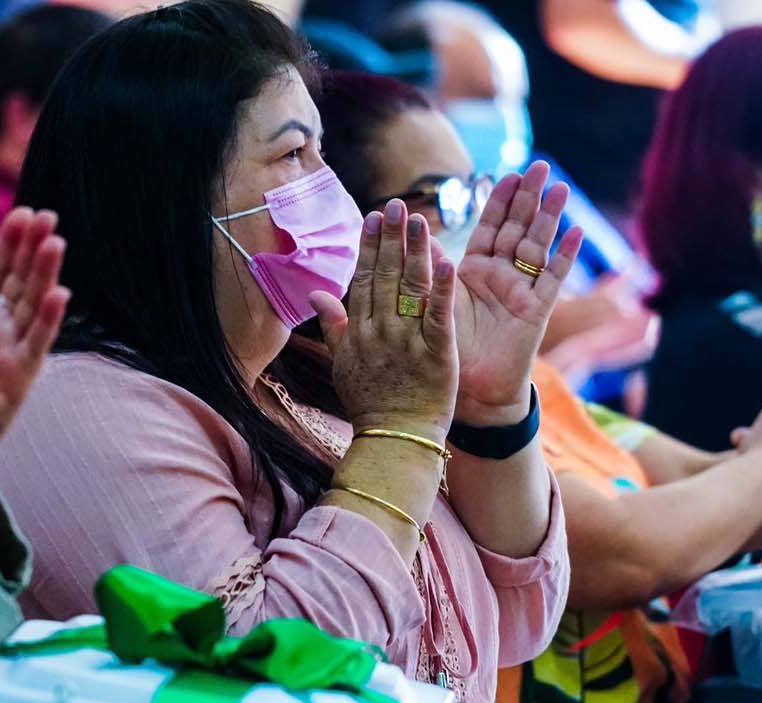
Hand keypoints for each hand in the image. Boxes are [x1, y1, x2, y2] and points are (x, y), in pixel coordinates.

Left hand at [0, 207, 69, 445]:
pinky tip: (60, 294)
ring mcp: (12, 351)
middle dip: (33, 247)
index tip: (23, 212)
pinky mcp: (21, 377)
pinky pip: (37, 344)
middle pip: (20, 280)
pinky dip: (48, 320)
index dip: (9, 242)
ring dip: (45, 273)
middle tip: (47, 215)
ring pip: (32, 304)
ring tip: (56, 241)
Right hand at [310, 199, 457, 440]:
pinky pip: (439, 316)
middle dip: (392, 238)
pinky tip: (446, 261)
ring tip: (421, 220)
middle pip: (386, 276)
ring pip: (410, 288)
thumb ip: (332, 325)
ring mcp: (407, 342)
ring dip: (415, 251)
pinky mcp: (437, 354)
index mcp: (358, 332)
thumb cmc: (370, 403)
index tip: (375, 218)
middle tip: (397, 205)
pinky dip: (441, 289)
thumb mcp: (342, 364)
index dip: (370, 246)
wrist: (396, 438)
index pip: (364, 279)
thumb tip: (315, 292)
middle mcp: (380, 332)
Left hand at [452, 160, 582, 424]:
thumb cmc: (449, 349)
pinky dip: (564, 257)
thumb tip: (413, 231)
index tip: (508, 173)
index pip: (489, 228)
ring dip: (550, 218)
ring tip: (560, 188)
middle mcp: (501, 276)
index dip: (499, 201)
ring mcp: (522, 291)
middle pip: (518, 229)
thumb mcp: (435, 303)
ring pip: (538, 247)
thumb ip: (429, 268)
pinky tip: (576, 233)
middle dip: (529, 198)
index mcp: (475, 271)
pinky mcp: (536, 311)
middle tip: (541, 165)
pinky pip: (552, 280)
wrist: (468, 391)